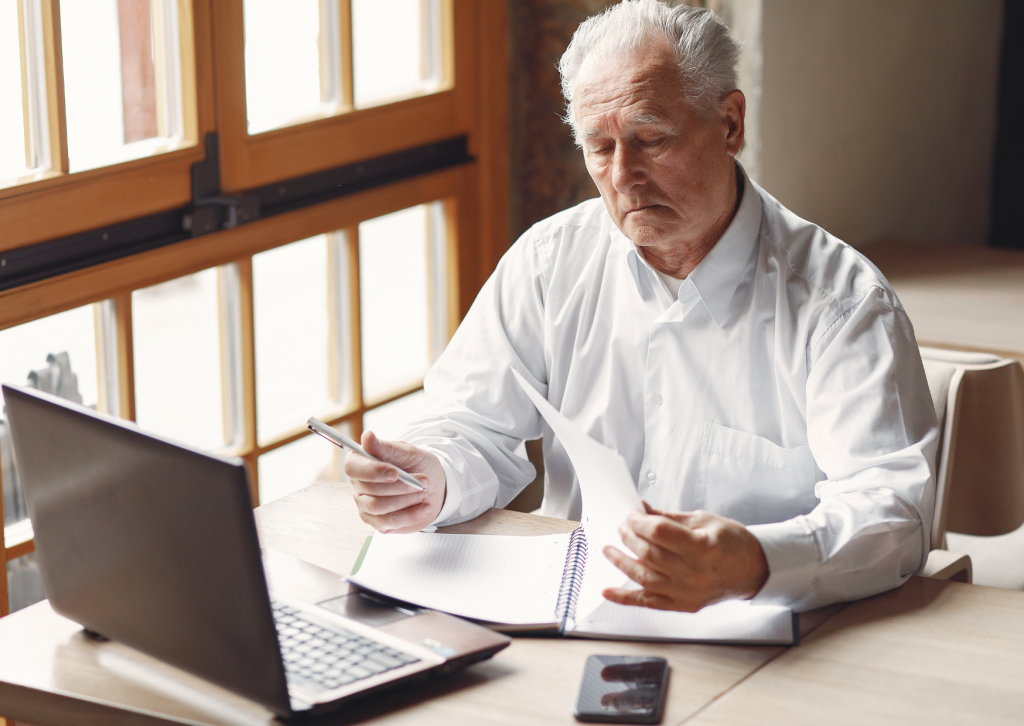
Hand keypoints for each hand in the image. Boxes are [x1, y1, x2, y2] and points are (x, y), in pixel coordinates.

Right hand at [343, 431, 446, 532]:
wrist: (434, 486)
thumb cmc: (419, 465)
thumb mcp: (409, 453)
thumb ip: (388, 448)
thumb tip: (367, 436)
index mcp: (361, 462)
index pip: (353, 467)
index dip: (372, 471)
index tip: (395, 472)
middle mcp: (359, 485)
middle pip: (369, 489)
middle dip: (400, 486)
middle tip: (423, 480)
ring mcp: (366, 505)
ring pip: (377, 507)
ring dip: (405, 499)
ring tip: (424, 492)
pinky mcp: (378, 522)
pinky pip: (388, 522)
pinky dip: (410, 515)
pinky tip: (424, 507)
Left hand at [602, 502, 768, 611]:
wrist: (754, 569)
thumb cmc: (732, 543)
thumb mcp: (702, 520)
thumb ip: (667, 517)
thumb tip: (641, 510)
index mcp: (702, 547)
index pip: (658, 533)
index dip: (639, 522)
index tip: (630, 515)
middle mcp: (695, 573)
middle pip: (649, 554)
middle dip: (629, 537)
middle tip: (621, 528)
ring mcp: (688, 592)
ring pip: (644, 578)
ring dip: (621, 562)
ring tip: (609, 550)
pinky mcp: (684, 605)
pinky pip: (648, 603)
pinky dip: (625, 598)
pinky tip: (608, 590)